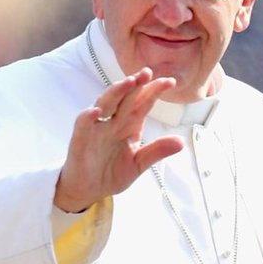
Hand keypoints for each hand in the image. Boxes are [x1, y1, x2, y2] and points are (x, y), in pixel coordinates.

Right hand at [54, 68, 184, 212]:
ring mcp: (96, 128)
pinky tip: (96, 111)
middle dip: (135, 84)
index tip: (170, 81)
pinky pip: (83, 124)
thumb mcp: (139, 164)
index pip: (143, 103)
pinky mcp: (80, 139)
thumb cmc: (111, 173)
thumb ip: (156, 151)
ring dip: (116, 92)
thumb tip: (181, 142)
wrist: (88, 190)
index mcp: (129, 125)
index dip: (154, 91)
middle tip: (147, 72)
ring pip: (105, 104)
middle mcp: (113, 122)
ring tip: (128, 82)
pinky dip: (88, 116)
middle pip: (125, 98)